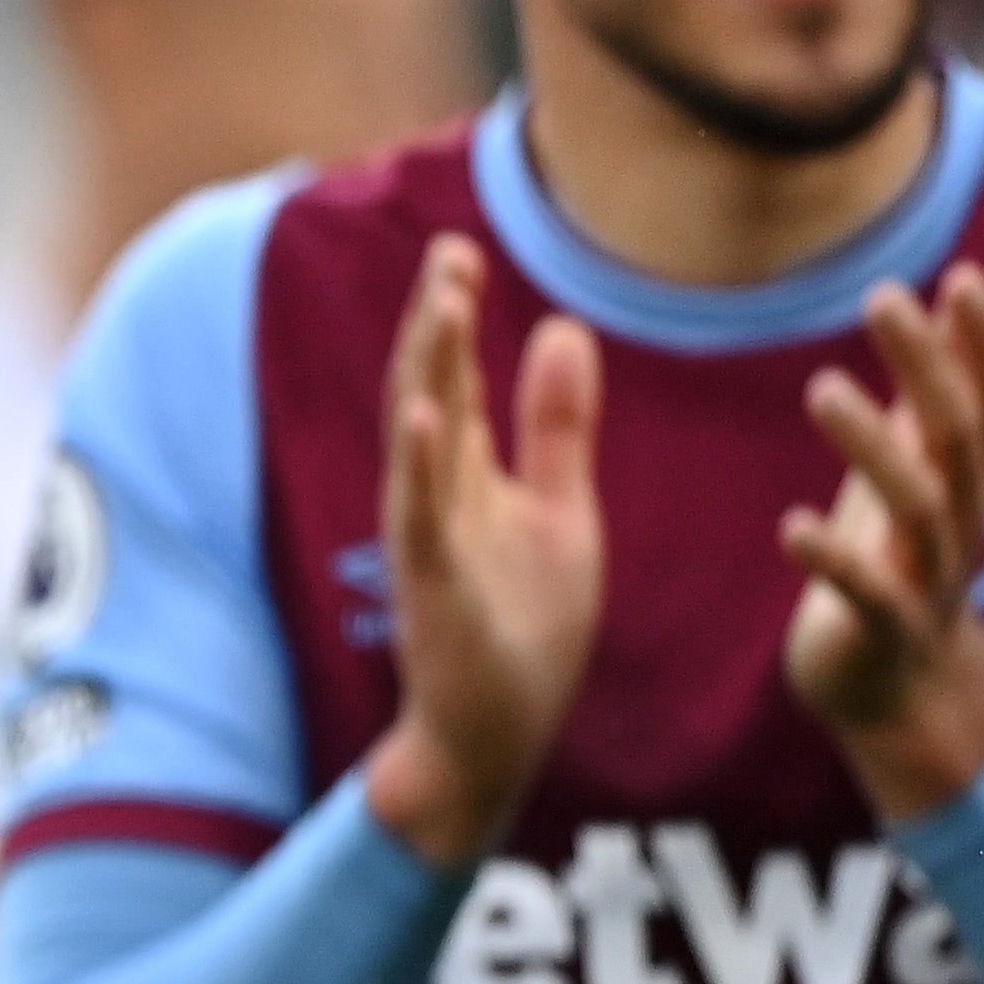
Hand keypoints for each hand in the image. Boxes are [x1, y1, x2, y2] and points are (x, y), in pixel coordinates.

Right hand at [359, 234, 603, 864]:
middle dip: (439, 323)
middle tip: (451, 254)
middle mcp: (434, 494)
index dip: (455, 315)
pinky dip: (420, 463)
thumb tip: (563, 327)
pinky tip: (427, 414)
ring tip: (444, 306)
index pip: (454, 377)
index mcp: (464, 473)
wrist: (495, 734)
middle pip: (430, 390)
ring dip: (430, 370)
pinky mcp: (434, 586)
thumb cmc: (522, 626)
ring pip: (420, 438)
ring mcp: (427, 538)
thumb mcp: (560, 510)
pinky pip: (421, 515)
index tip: (460, 248)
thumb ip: (557, 426)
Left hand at [780, 264, 983, 818]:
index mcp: (970, 480)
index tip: (961, 276)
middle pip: (959, 438)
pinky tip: (790, 526)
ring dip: (873, 447)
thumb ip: (935, 389)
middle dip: (927, 366)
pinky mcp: (887, 632)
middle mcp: (963, 522)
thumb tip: (950, 296)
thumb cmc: (897, 554)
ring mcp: (931, 579)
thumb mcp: (918, 466)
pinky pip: (870, 596)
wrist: (891, 685)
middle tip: (880, 296)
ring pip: (919, 509)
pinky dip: (834, 561)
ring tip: (821, 388)